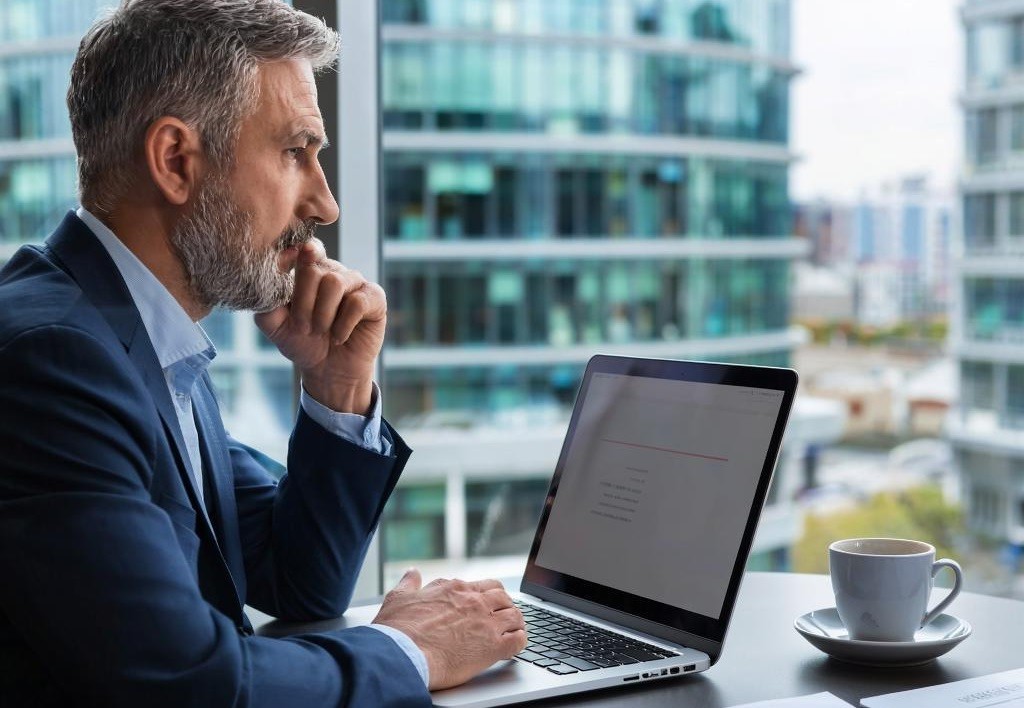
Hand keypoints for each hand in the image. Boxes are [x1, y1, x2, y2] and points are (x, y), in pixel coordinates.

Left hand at [254, 239, 385, 413]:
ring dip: (322, 315)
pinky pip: (357, 302)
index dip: (298, 255)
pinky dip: (343, 325)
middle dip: (304, 304)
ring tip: (320, 332)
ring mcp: (355, 282)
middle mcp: (333, 271)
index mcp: (309, 269)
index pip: (305, 249)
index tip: (288, 266)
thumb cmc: (301, 341)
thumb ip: (268, 298)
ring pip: (335, 283)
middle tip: (304, 327)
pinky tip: (339, 337)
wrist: (328, 370)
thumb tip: (275, 271)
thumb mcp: (274, 323)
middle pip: (315, 269)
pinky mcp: (375, 298)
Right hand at [372, 569, 527, 690]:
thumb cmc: (398, 630)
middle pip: (502, 596)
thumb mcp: (398, 598)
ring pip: (515, 615)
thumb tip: (412, 572)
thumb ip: (409, 583)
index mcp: (454, 589)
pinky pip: (518, 641)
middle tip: (503, 615)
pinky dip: (520, 642)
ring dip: (517, 622)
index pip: (483, 585)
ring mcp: (486, 623)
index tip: (486, 604)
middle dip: (505, 605)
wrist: (403, 654)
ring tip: (514, 629)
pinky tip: (516, 646)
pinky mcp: (492, 647)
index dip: (487, 595)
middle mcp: (474, 602)